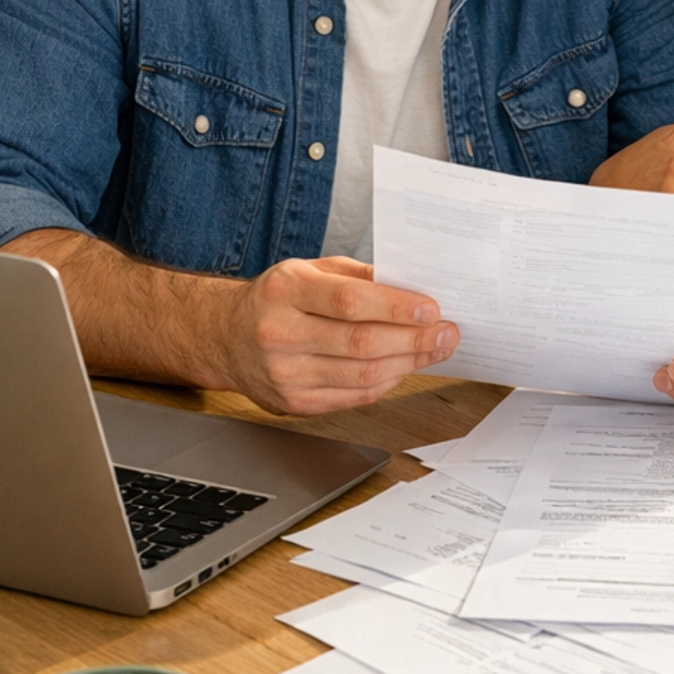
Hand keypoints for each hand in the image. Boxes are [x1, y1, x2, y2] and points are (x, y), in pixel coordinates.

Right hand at [217, 256, 459, 417]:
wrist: (226, 337)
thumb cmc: (276, 299)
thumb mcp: (309, 269)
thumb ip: (357, 275)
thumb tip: (409, 287)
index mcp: (285, 290)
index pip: (350, 301)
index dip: (396, 307)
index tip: (431, 308)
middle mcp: (280, 332)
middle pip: (361, 343)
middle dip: (414, 340)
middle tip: (446, 333)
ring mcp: (284, 373)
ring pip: (361, 375)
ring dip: (408, 364)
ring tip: (434, 350)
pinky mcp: (293, 403)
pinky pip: (353, 397)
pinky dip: (386, 382)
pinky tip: (403, 368)